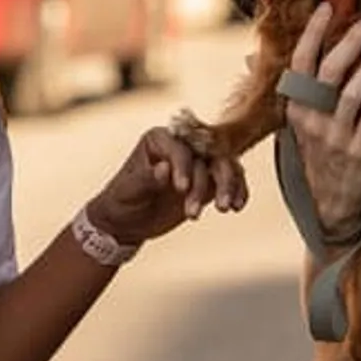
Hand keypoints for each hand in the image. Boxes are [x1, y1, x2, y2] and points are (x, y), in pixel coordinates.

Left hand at [86, 127, 247, 245]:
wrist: (127, 221)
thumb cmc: (122, 201)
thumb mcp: (128, 192)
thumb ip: (146, 179)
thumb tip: (164, 169)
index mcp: (159, 139)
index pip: (179, 148)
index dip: (183, 166)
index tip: (181, 189)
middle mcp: (183, 146)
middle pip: (208, 154)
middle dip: (211, 180)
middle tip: (206, 209)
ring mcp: (198, 162)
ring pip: (224, 165)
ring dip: (228, 186)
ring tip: (226, 209)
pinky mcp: (210, 180)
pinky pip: (231, 180)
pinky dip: (238, 191)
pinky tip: (238, 207)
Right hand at [286, 2, 360, 234]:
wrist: (332, 204)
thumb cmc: (320, 153)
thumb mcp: (299, 122)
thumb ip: (291, 88)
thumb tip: (251, 55)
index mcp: (296, 108)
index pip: (300, 63)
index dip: (312, 33)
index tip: (327, 7)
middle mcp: (311, 120)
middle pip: (328, 72)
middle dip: (350, 41)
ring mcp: (334, 137)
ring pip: (353, 91)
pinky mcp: (359, 151)